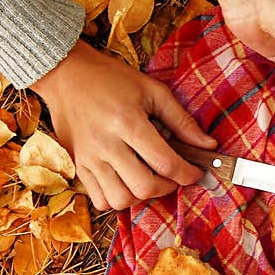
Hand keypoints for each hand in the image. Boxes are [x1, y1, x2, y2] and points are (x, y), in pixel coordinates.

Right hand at [30, 40, 217, 210]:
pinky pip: (99, 199)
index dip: (188, 174)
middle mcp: (105, 144)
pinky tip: (127, 181)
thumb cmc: (112, 79)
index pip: (165, 163)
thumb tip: (208, 145)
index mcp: (127, 123)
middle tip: (173, 176)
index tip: (196, 172)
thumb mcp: (153, 91)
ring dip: (142, 196)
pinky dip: (118, 198)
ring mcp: (88, 158)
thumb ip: (182, 120)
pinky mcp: (77, 165)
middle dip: (167, 187)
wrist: (66, 74)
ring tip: (149, 178)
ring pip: (121, 199)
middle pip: (144, 187)